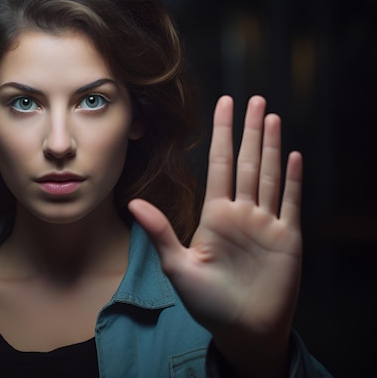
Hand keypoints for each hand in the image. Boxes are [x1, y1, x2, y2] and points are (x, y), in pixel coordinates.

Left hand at [129, 95, 302, 376]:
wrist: (241, 330)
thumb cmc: (208, 302)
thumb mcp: (179, 266)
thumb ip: (161, 231)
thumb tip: (134, 202)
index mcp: (215, 215)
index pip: (220, 164)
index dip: (222, 133)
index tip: (222, 105)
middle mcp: (241, 213)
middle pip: (248, 162)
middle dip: (249, 130)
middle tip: (254, 98)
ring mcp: (266, 223)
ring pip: (269, 175)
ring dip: (271, 146)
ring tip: (271, 116)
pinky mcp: (287, 238)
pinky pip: (290, 203)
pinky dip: (293, 180)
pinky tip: (293, 156)